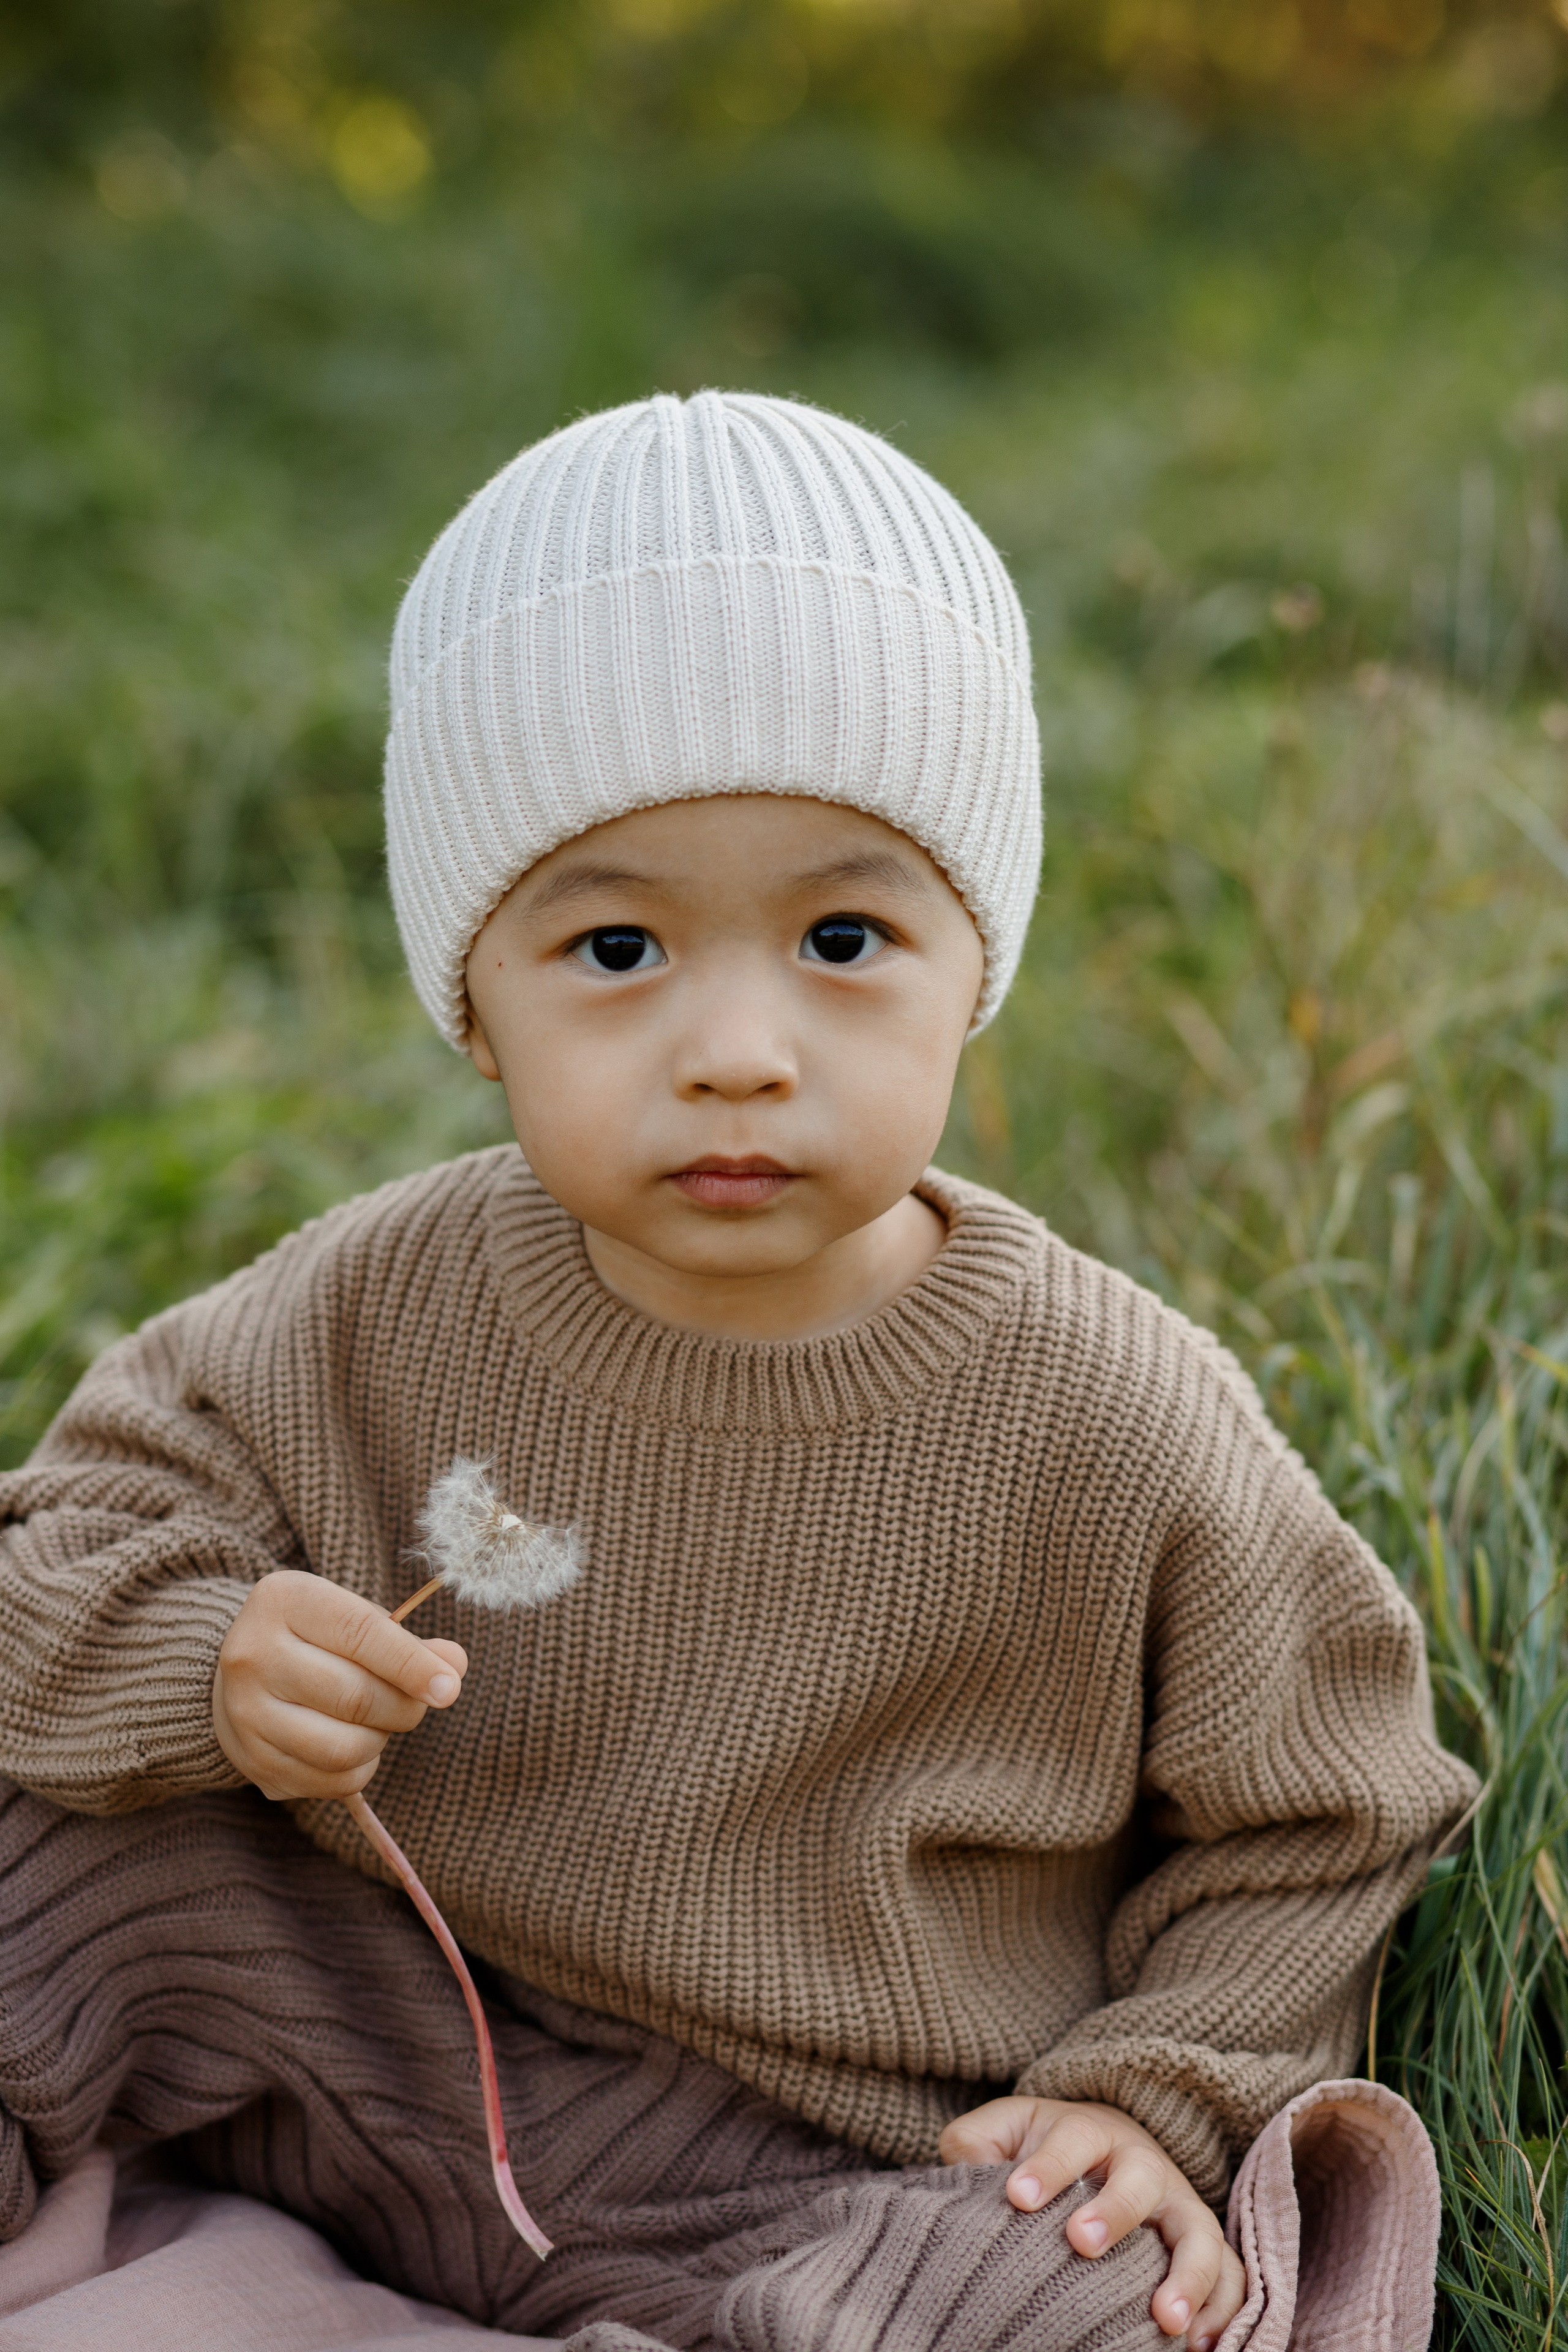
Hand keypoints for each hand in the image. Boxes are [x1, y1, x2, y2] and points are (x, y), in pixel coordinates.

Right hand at [213, 1569, 468, 1801]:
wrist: (246, 1673)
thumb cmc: (317, 1639)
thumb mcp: (357, 1619)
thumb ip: (408, 1642)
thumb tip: (454, 1665)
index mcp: (284, 1600)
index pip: (360, 1633)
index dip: (412, 1664)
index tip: (450, 1688)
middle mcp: (252, 1654)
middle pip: (355, 1697)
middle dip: (404, 1707)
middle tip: (416, 1704)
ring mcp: (244, 1712)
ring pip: (342, 1749)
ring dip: (380, 1741)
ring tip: (379, 1723)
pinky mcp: (251, 1761)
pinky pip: (329, 1781)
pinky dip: (360, 1770)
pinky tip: (355, 1746)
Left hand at [939, 2095, 1245, 2347]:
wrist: (1105, 2147)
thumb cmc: (1044, 2148)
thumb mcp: (1006, 2132)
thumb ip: (976, 2145)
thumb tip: (964, 2176)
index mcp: (1089, 2132)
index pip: (1071, 2140)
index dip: (1046, 2167)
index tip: (1016, 2197)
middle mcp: (1142, 2165)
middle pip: (1139, 2180)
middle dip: (1114, 2211)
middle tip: (1080, 2244)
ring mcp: (1179, 2206)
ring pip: (1199, 2233)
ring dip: (1187, 2275)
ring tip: (1163, 2322)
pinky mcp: (1201, 2245)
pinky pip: (1230, 2276)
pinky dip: (1222, 2310)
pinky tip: (1199, 2348)